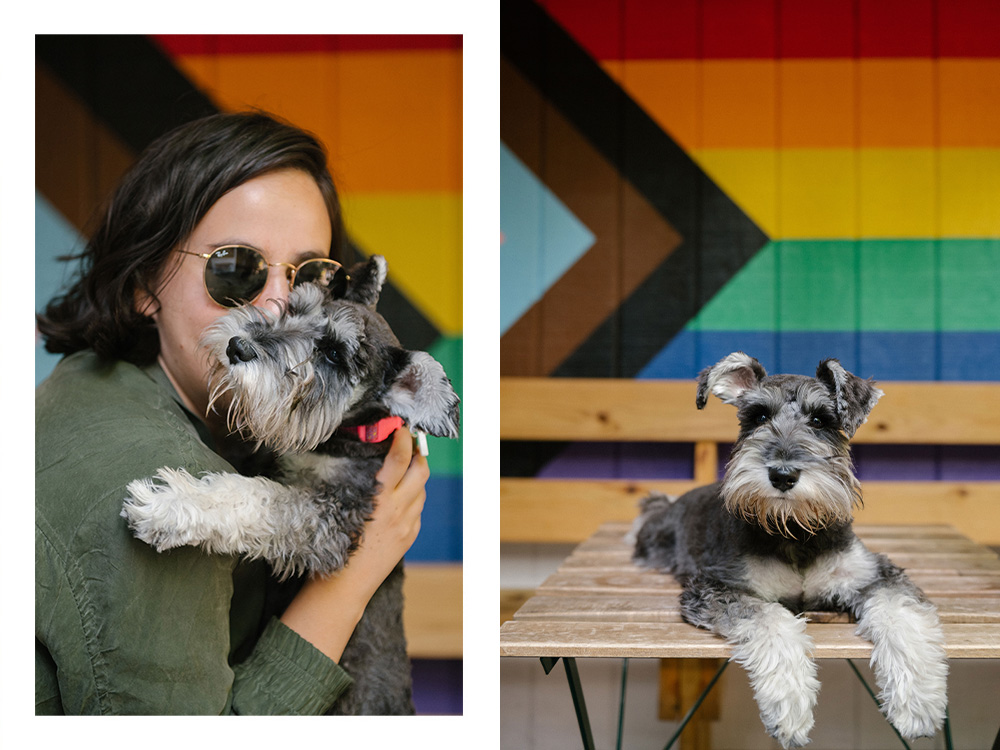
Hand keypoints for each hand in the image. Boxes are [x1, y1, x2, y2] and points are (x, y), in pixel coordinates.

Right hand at [279, 428, 428, 661]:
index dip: (403, 439)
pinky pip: (418, 511)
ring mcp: (407, 525)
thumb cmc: (332, 545)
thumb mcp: (341, 506)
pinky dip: (413, 500)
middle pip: (421, 471)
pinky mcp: (409, 537)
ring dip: (416, 477)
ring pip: (422, 490)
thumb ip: (361, 484)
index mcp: (379, 499)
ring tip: (405, 470)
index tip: (401, 428)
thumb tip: (371, 460)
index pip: (399, 459)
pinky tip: (400, 500)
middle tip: (410, 444)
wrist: (343, 587)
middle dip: (419, 453)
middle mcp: (398, 510)